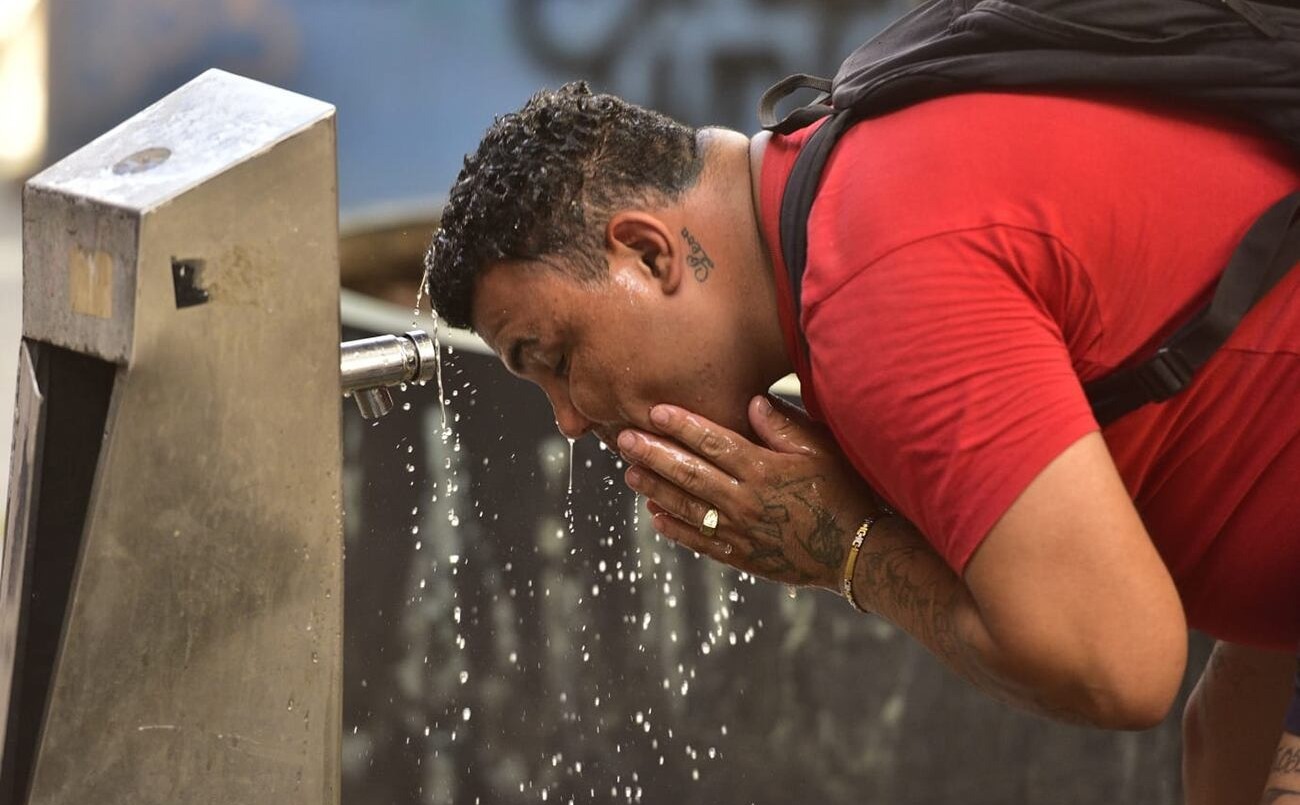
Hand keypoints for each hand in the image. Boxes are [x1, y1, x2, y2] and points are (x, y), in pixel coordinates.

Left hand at [616, 395, 883, 589]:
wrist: (858, 551)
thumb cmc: (843, 491)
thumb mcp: (821, 450)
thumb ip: (783, 426)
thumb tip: (750, 403)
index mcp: (763, 469)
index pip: (713, 442)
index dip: (681, 426)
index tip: (654, 412)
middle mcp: (745, 500)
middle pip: (690, 473)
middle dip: (654, 454)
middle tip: (624, 441)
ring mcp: (741, 531)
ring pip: (687, 507)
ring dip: (656, 489)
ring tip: (630, 474)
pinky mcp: (742, 556)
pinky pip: (700, 542)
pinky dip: (675, 529)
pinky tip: (655, 515)